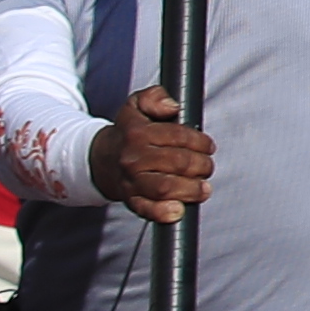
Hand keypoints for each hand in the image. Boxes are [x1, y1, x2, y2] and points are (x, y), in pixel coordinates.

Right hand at [93, 82, 213, 222]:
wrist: (101, 159)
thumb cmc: (129, 132)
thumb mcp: (137, 105)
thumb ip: (155, 97)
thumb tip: (172, 107)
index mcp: (137, 133)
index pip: (179, 136)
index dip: (201, 142)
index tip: (208, 147)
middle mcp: (133, 158)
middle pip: (179, 163)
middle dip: (202, 165)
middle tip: (207, 166)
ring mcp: (131, 181)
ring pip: (167, 187)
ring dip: (192, 188)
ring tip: (203, 187)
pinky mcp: (131, 200)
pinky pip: (147, 209)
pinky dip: (164, 212)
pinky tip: (179, 209)